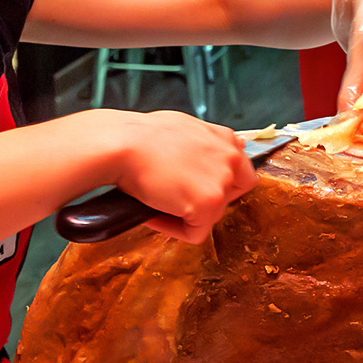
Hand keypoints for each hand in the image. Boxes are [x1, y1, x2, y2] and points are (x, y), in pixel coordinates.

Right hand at [86, 110, 257, 242]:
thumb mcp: (184, 129)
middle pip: (232, 195)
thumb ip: (206, 144)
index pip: (239, 171)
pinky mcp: (208, 205)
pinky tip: (154, 214)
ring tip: (159, 202)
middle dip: (206, 201)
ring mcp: (222, 183)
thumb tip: (212, 154)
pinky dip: (173, 230)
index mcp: (226, 139)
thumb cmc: (141, 136)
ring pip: (212, 216)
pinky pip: (195, 233)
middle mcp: (231, 159)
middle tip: (176, 197)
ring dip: (187, 215)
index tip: (195, 187)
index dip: (218, 184)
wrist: (123, 144)